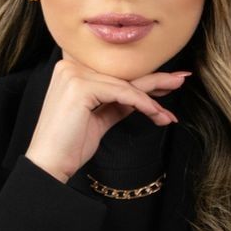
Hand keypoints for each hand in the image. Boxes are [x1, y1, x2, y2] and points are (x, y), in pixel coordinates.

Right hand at [24, 58, 190, 182]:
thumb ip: (117, 103)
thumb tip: (144, 96)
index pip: (115, 73)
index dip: (144, 79)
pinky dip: (143, 104)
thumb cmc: (70, 145)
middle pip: (122, 74)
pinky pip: (122, 93)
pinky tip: (157, 114)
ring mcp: (74, 74)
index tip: (169, 83)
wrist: (49, 164)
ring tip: (169, 114)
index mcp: (71, 70)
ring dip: (152, 100)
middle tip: (181, 80)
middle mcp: (70, 66)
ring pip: (125, 84)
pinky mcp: (80, 87)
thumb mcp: (99, 118)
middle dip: (155, 81)